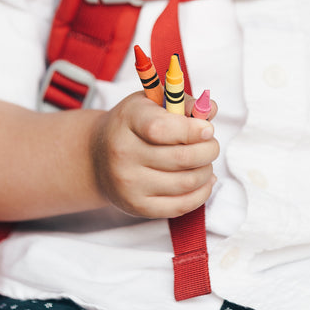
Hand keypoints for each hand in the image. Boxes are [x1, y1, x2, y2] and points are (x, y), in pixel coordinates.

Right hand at [89, 91, 217, 217]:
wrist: (98, 157)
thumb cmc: (133, 125)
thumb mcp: (151, 103)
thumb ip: (183, 102)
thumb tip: (210, 110)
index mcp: (128, 120)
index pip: (161, 128)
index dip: (192, 130)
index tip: (207, 129)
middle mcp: (124, 153)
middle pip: (181, 157)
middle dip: (208, 150)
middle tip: (211, 145)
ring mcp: (129, 183)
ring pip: (186, 182)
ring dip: (207, 171)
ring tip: (205, 162)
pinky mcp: (138, 207)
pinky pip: (181, 206)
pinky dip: (202, 193)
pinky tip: (204, 181)